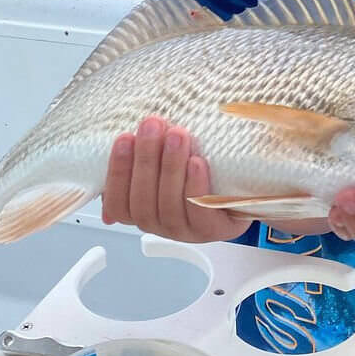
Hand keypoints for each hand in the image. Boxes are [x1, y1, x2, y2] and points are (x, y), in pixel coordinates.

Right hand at [101, 117, 250, 243]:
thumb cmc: (194, 173)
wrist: (237, 193)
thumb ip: (143, 152)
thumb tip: (126, 133)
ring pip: (169, 205)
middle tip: (153, 126)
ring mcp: (185, 229)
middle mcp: (159, 223)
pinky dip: (195, 187)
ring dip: (171, 167)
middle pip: (143, 200)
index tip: (125, 138)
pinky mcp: (213, 229)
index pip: (117, 201)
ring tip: (177, 136)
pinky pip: (200, 213)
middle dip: (146, 159)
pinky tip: (197, 163)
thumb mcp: (163, 161)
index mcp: (140, 210)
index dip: (117, 171)